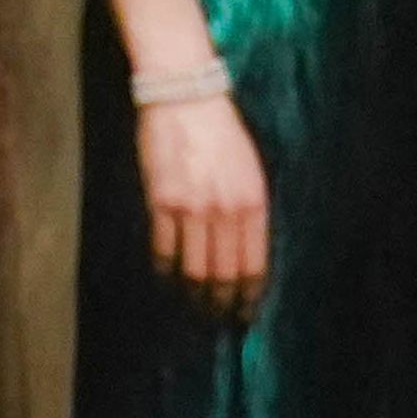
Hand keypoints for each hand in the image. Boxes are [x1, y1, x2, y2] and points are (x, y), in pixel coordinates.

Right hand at [139, 92, 268, 316]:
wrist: (186, 98)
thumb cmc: (222, 133)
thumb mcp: (251, 170)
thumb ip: (250, 211)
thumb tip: (244, 254)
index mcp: (254, 202)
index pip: (254, 265)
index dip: (248, 296)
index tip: (244, 313)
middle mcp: (226, 210)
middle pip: (223, 275)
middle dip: (221, 303)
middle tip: (217, 319)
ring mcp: (192, 208)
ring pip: (193, 269)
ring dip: (193, 294)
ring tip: (192, 305)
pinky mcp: (162, 202)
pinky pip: (163, 249)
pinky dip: (165, 269)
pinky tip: (166, 276)